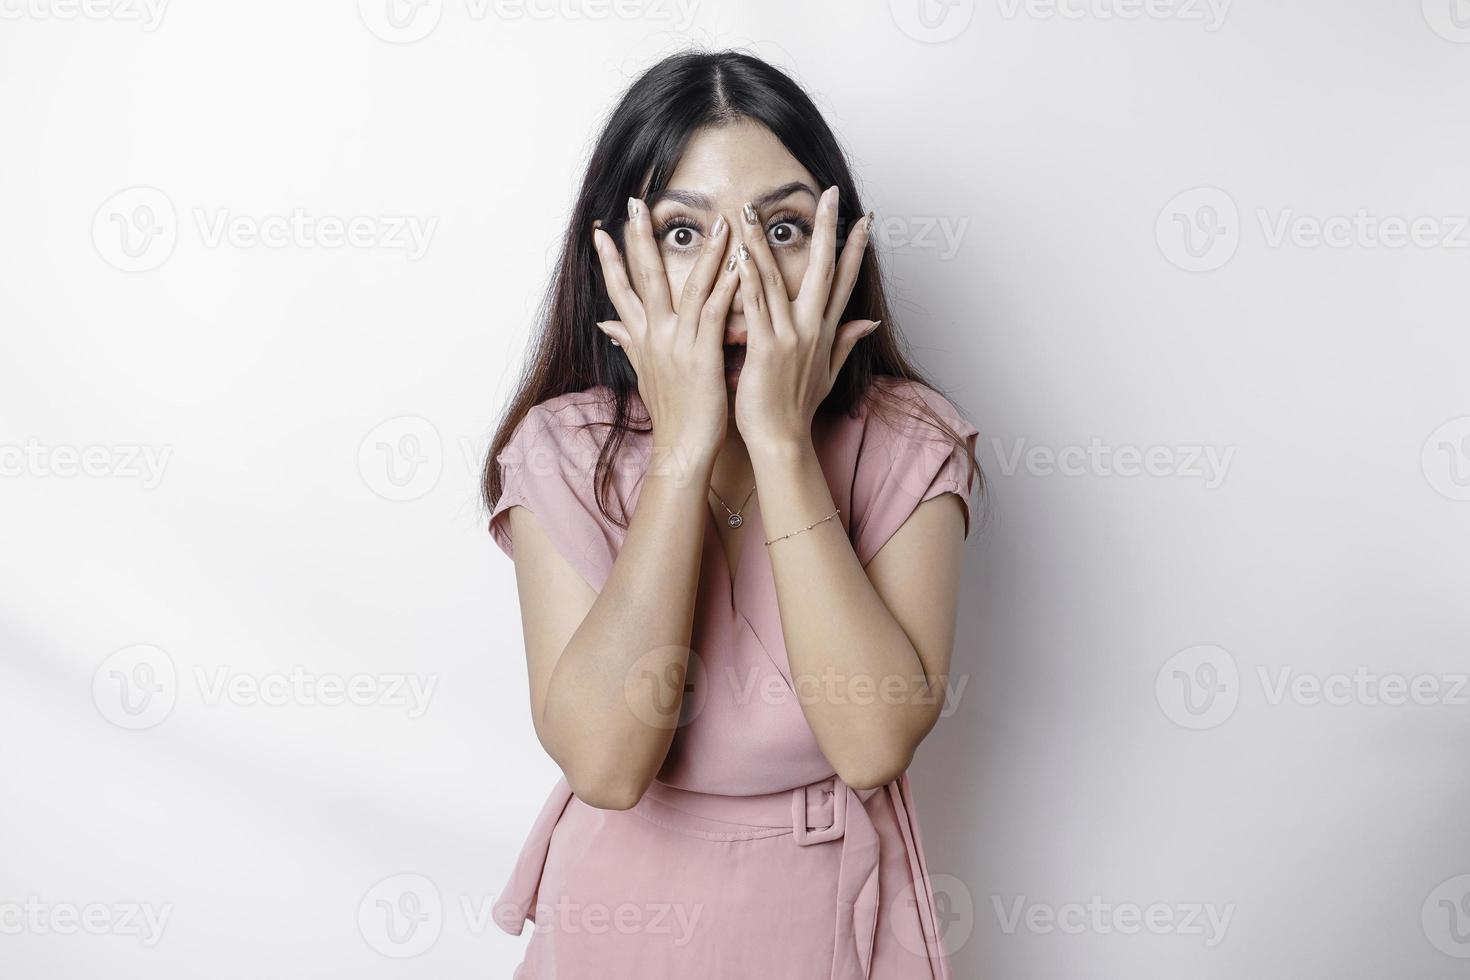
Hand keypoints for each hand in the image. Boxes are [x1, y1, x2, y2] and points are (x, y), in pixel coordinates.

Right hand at [591, 197, 740, 458]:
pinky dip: (725, 287)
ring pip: (687, 287)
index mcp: (641, 337)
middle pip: (644, 277)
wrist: (681, 448)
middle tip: (636, 202)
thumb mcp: (644, 373)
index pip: (619, 289)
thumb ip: (628, 342)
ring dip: (704, 252)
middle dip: (639, 238)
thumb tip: (605, 324)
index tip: (600, 230)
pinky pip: (714, 313)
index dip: (609, 259)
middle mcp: (654, 334)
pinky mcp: (701, 355)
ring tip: (718, 222)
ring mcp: (677, 342)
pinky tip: (736, 265)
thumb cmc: (671, 413)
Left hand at [730, 185, 880, 451]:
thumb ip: (846, 343)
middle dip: (826, 229)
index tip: (864, 218)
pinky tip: (741, 253)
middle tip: (829, 194)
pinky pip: (756, 305)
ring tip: (753, 209)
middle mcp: (811, 328)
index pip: (845, 281)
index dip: (855, 249)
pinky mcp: (766, 348)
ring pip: (779, 278)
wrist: (782, 440)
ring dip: (765, 241)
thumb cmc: (798, 409)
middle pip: (823, 268)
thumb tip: (868, 325)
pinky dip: (749, 278)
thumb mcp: (828, 374)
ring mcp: (790, 336)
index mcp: (826, 332)